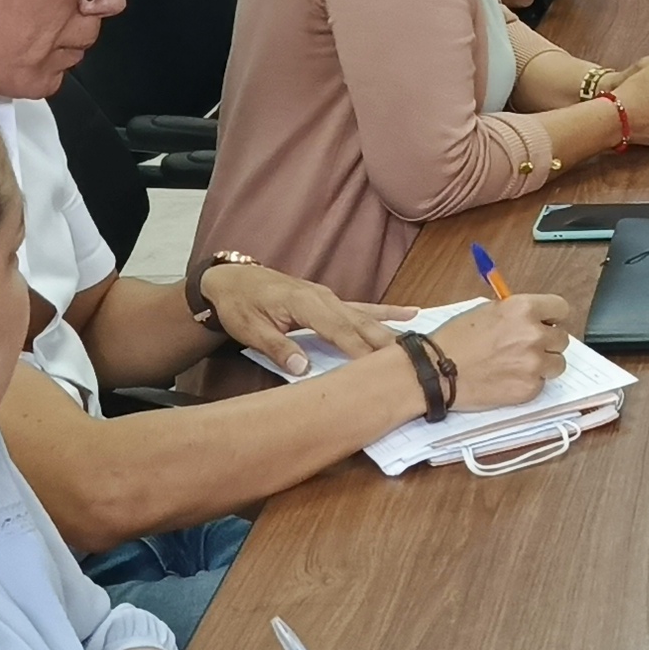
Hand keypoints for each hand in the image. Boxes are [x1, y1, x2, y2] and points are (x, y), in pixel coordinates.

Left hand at [195, 263, 396, 376]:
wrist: (230, 280)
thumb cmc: (239, 305)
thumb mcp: (251, 330)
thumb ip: (278, 349)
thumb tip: (303, 369)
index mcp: (305, 304)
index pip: (340, 331)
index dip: (361, 351)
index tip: (380, 369)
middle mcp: (323, 298)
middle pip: (361, 324)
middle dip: (386, 344)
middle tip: (411, 362)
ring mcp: (329, 297)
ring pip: (366, 317)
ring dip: (391, 332)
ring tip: (418, 344)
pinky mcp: (329, 300)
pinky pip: (362, 308)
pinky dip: (386, 312)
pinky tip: (410, 313)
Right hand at [443, 292, 573, 408]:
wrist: (435, 371)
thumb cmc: (454, 341)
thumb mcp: (487, 311)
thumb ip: (516, 313)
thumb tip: (536, 317)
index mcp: (523, 308)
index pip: (561, 308)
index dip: (553, 317)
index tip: (548, 323)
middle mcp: (533, 334)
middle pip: (562, 338)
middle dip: (547, 342)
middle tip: (526, 348)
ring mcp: (534, 363)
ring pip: (557, 363)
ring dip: (543, 364)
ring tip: (518, 365)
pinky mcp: (529, 388)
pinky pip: (542, 384)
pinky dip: (529, 382)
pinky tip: (508, 379)